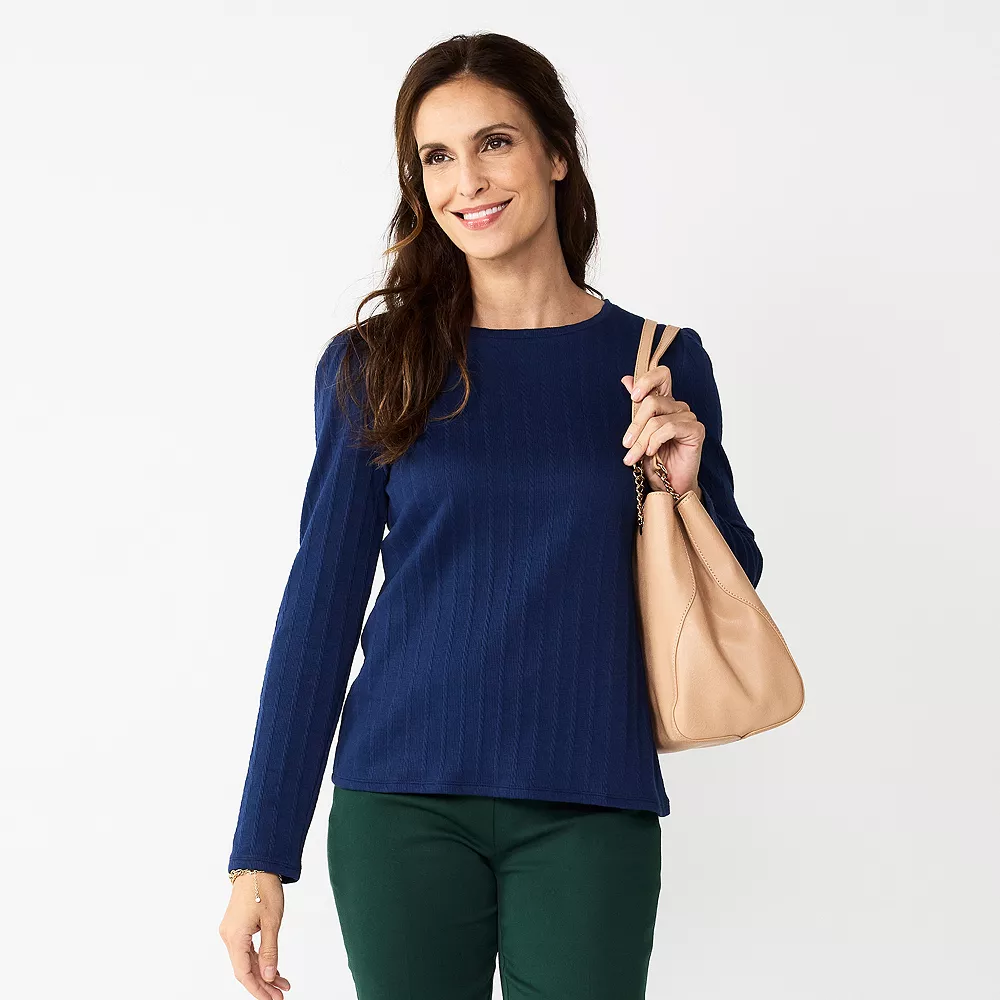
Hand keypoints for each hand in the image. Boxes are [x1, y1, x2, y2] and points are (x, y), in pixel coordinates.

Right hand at [219, 872, 290, 998]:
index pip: (243, 973)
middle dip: (263, 984)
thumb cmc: (264, 889)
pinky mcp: (237, 927)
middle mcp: (229, 937)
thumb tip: (269, 975)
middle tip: (280, 995)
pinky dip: (259, 960)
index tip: (271, 999)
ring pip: (246, 961)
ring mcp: (231, 932)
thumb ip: (269, 951)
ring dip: (263, 973)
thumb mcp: (272, 921)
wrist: (257, 866)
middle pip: (244, 969)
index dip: (257, 989)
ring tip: (282, 984)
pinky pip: (247, 950)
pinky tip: (273, 968)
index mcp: (235, 937)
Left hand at [620, 366, 704, 496]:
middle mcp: (677, 407)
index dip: (646, 380)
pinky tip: (651, 453)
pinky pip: (669, 428)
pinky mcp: (696, 430)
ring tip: (632, 457)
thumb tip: (626, 380)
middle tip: (626, 445)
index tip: (633, 396)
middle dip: (635, 426)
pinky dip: (655, 441)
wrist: (667, 486)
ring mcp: (688, 417)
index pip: (661, 375)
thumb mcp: (638, 433)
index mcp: (664, 402)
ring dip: (641, 440)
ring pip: (657, 419)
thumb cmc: (653, 461)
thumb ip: (635, 406)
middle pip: (652, 402)